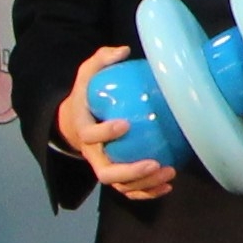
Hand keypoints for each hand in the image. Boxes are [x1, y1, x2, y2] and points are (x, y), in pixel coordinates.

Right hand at [62, 42, 175, 200]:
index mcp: (83, 130)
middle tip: (154, 163)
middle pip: (106, 172)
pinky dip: (147, 192)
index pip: (90, 134)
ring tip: (168, 173)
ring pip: (120, 186)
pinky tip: (168, 185)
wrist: (73, 122)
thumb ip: (101, 60)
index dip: (106, 132)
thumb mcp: (87, 75)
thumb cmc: (86, 97)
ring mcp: (104, 167)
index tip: (126, 124)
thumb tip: (124, 50)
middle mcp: (92, 154)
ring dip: (145, 184)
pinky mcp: (115, 176)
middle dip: (130, 171)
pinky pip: (129, 191)